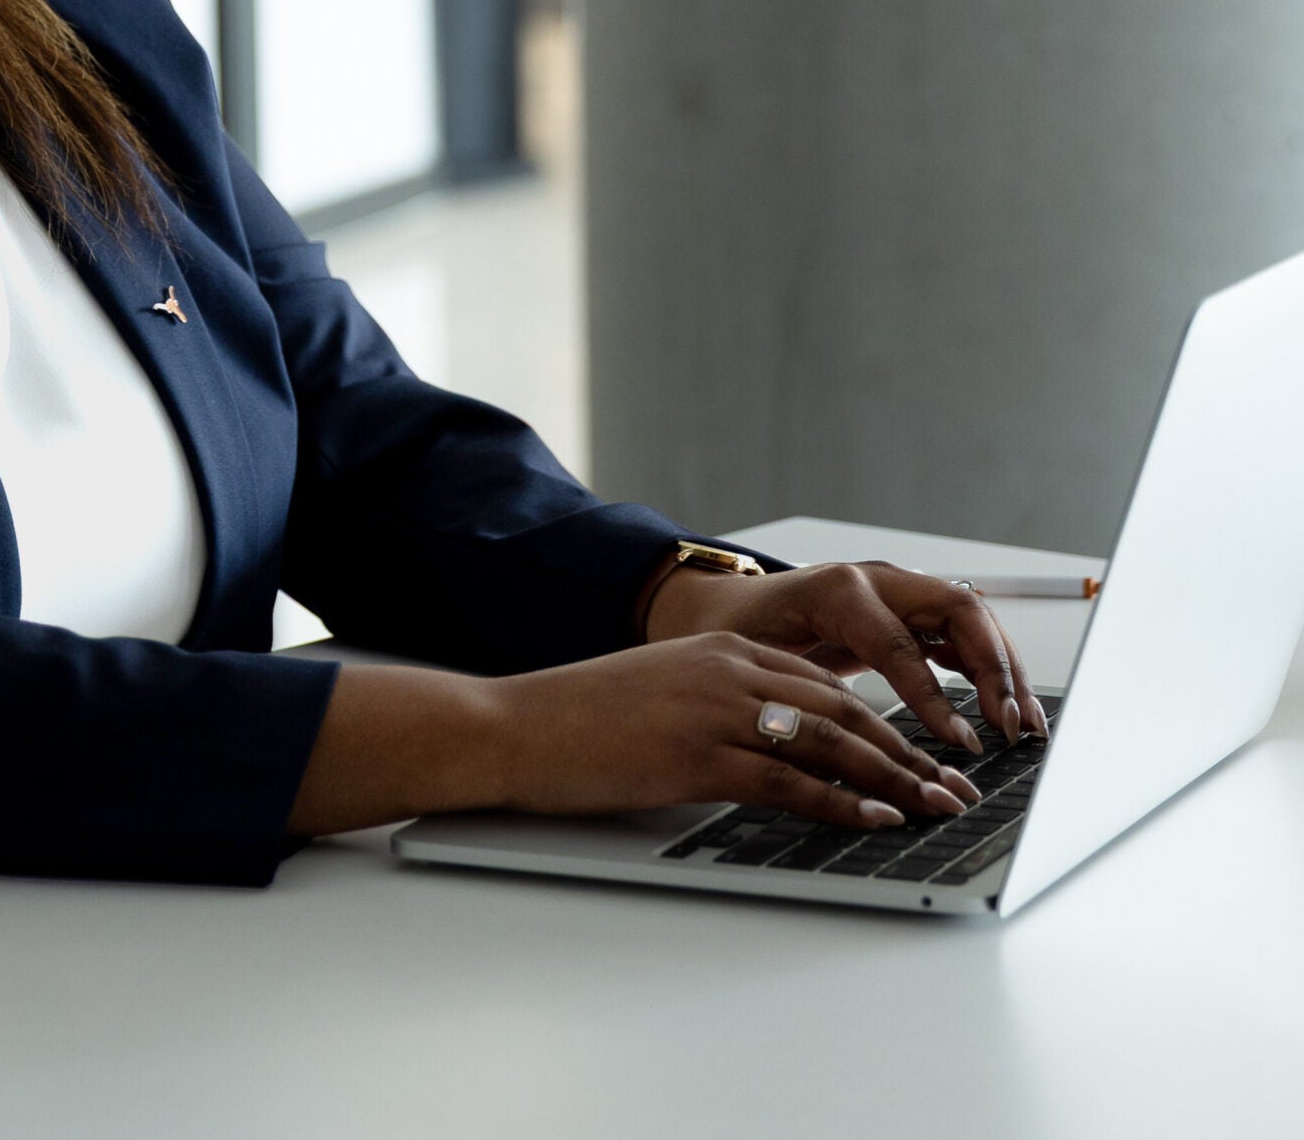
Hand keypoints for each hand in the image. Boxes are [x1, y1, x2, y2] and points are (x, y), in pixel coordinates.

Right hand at [476, 630, 979, 829]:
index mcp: (722, 650)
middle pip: (843, 711)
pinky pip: (787, 782)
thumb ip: (725, 707)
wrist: (517, 724)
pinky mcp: (696, 756)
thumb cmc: (583, 717)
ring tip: (934, 809)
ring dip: (892, 781)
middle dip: (908, 755)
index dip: (887, 724)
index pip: (828, 685)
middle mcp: (727, 671)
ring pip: (828, 744)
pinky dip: (838, 804)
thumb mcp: (664, 694)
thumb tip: (785, 752)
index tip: (925, 757)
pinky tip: (871, 820)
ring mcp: (713, 712)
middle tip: (954, 789)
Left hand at [643, 557, 1048, 749]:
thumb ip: (799, 691)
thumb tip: (842, 746)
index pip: (900, 641)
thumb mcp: (753, 660)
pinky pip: (960, 634)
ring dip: (1004, 669)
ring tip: (1025, 725)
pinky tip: (1005, 709)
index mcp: (835, 590)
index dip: (932, 694)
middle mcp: (875, 581)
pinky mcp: (905, 613)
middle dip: (994, 667)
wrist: (721, 604)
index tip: (961, 741)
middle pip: (957, 609)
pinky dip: (989, 668)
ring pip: (970, 619)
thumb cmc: (732, 631)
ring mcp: (895, 592)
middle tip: (1012, 726)